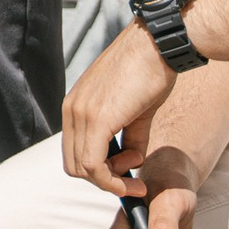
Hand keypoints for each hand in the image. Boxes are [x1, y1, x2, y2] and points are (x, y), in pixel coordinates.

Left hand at [60, 21, 179, 197]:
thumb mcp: (135, 111)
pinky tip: (134, 176)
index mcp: (75, 105)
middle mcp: (71, 109)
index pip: (73, 152)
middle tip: (131, 177)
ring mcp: (81, 113)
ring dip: (111, 181)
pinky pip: (93, 166)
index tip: (126, 171)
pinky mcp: (96, 119)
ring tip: (136, 170)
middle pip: (73, 165)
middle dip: (103, 179)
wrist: (157, 46)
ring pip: (82, 169)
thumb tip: (131, 162)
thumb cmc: (150, 71)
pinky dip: (112, 181)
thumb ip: (128, 138)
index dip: (98, 170)